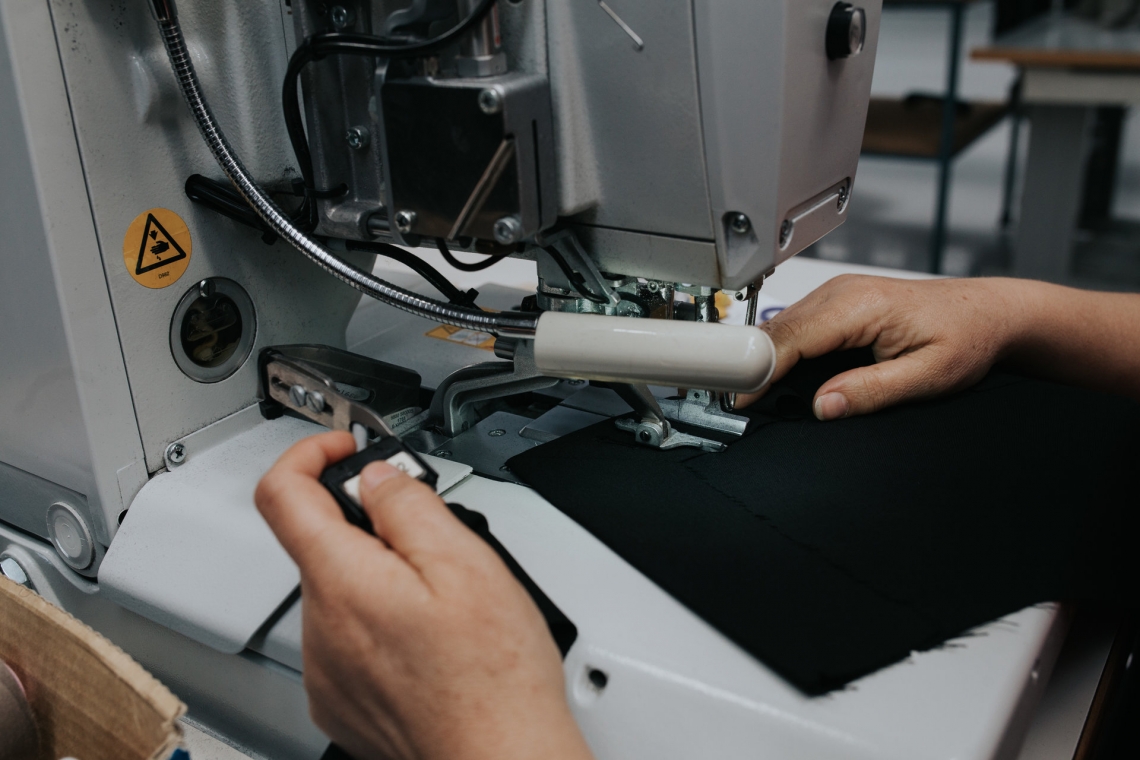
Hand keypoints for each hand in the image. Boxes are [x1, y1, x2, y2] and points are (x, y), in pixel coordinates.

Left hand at [255, 432, 593, 759]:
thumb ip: (411, 506)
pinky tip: (428, 639)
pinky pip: (346, 638)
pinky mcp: (340, 698)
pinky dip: (379, 621)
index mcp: (344, 582)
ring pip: (339, 590)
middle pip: (320, 543)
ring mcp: (327, 669)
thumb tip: (379, 477)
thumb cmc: (492, 679)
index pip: (282, 492)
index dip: (308, 454)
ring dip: (379, 576)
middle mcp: (321, 627)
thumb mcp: (467, 563)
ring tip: (442, 600)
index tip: (342, 450)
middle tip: (431, 536)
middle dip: (369, 524)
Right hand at [737, 275, 1024, 418]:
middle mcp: (841, 292)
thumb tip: (824, 407)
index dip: (758, 371)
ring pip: (781, 327)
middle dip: (753, 367)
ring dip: (766, 359)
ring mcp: (836, 293)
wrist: (988, 312)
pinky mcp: (837, 301)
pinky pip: (796, 325)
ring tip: (755, 396)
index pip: (789, 338)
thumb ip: (873, 392)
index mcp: (859, 305)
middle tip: (740, 407)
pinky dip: (782, 351)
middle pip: (776, 331)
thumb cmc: (967, 337)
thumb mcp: (929, 376)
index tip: (739, 401)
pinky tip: (781, 376)